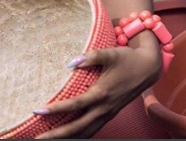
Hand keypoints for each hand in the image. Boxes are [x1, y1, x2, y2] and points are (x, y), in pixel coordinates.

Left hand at [33, 37, 160, 138]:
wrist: (148, 69)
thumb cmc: (127, 59)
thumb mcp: (109, 53)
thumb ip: (90, 56)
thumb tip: (70, 63)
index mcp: (102, 93)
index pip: (74, 105)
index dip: (55, 109)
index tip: (38, 110)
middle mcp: (104, 108)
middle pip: (77, 127)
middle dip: (57, 134)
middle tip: (37, 137)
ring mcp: (108, 113)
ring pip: (86, 132)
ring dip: (68, 137)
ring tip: (49, 139)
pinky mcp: (110, 114)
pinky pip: (93, 129)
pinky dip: (80, 135)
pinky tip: (70, 136)